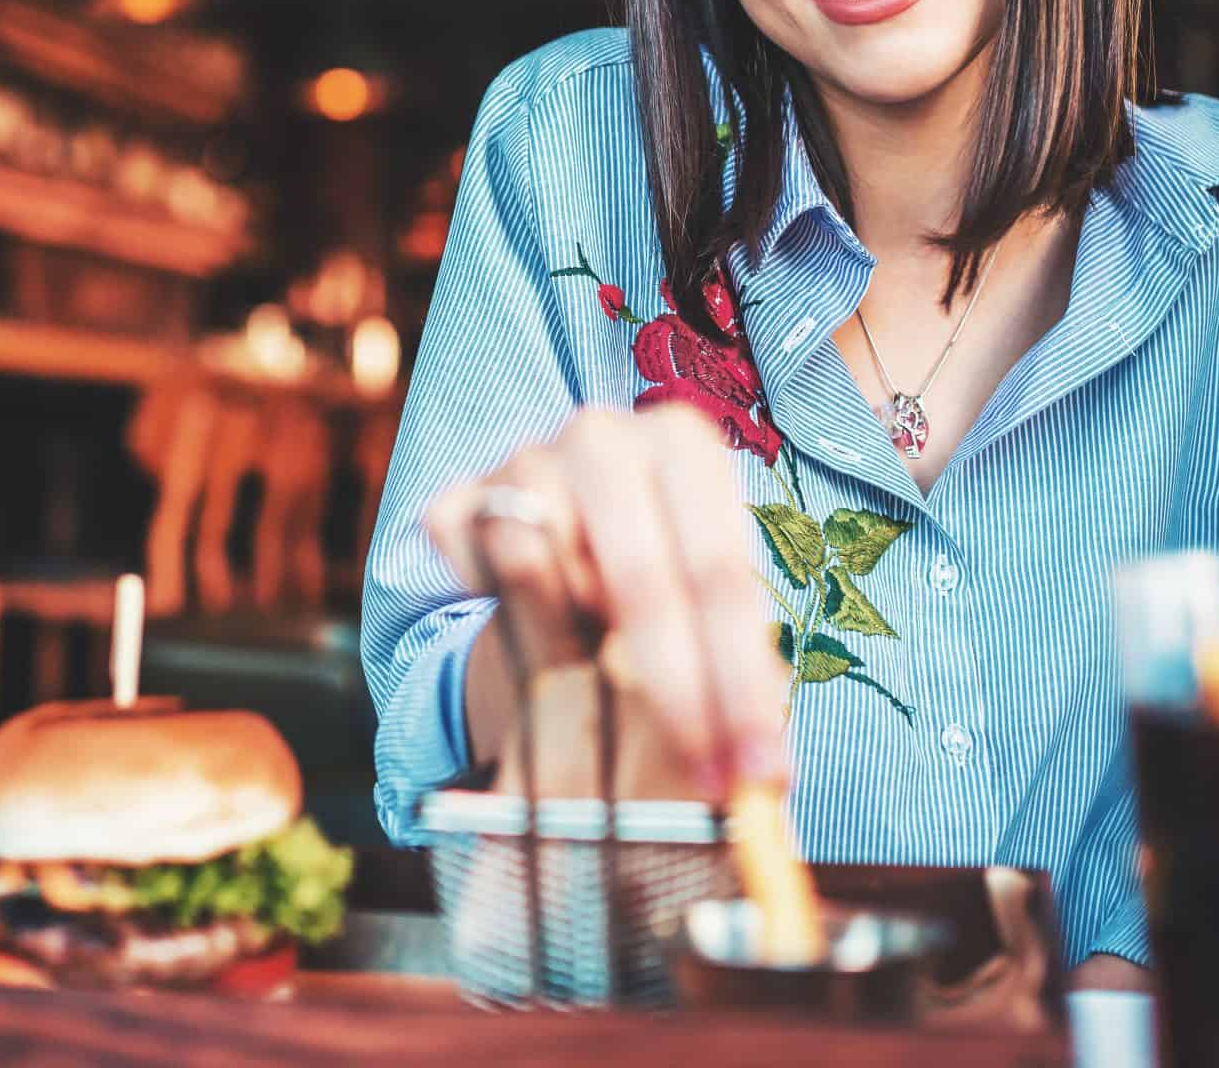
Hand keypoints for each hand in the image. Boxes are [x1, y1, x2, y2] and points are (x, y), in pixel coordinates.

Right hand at [423, 405, 791, 800]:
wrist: (569, 546)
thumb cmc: (662, 580)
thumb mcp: (707, 610)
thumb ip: (725, 656)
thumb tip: (754, 770)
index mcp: (683, 442)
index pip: (721, 575)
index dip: (743, 683)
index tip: (760, 774)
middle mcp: (603, 436)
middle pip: (642, 579)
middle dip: (682, 696)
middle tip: (706, 782)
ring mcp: (523, 462)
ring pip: (545, 576)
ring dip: (578, 648)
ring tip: (604, 670)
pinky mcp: (458, 501)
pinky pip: (478, 582)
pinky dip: (507, 621)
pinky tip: (535, 631)